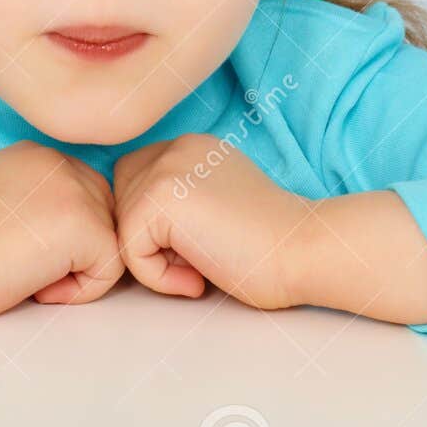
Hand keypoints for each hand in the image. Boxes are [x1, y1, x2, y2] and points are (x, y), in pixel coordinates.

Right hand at [0, 140, 123, 325]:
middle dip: (75, 250)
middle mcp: (60, 162)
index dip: (59, 237)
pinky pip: (110, 269)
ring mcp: (76, 190)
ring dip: (76, 270)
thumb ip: (34, 201)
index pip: (81, 197)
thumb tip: (64, 230)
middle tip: (25, 266)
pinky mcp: (86, 225)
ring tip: (30, 275)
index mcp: (37, 155)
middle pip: (103, 215)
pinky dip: (79, 291)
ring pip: (109, 241)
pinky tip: (38, 287)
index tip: (18, 251)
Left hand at [112, 133, 315, 309]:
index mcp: (193, 147)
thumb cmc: (272, 246)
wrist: (304, 251)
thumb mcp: (220, 206)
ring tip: (199, 269)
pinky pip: (128, 250)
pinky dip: (157, 277)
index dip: (155, 223)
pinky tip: (197, 279)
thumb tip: (134, 226)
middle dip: (147, 236)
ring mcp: (166, 167)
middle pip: (121, 197)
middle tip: (195, 260)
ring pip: (123, 226)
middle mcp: (177, 147)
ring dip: (153, 260)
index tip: (200, 247)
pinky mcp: (160, 196)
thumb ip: (182, 203)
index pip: (137, 180)